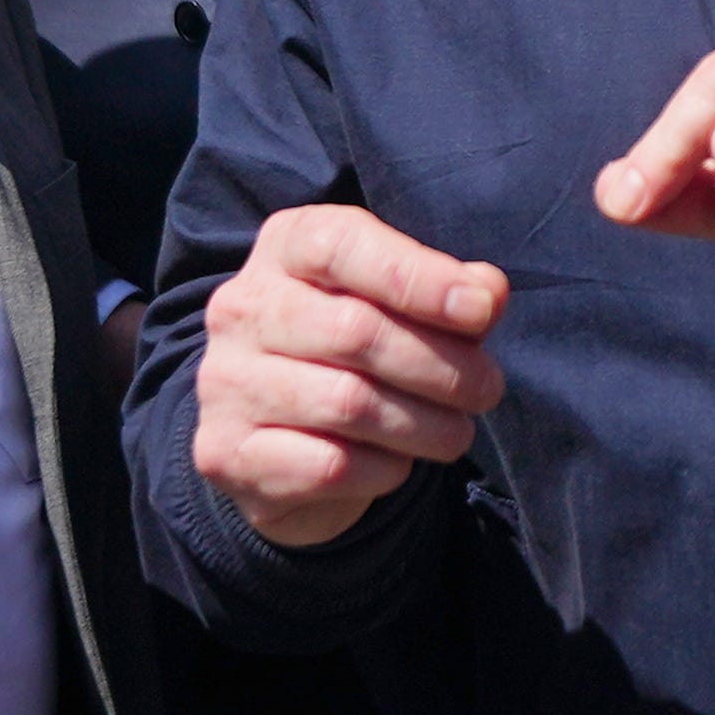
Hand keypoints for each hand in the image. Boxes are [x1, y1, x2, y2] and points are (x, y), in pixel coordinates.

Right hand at [189, 205, 507, 548]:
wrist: (283, 440)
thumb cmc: (356, 352)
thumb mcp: (405, 305)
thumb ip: (452, 292)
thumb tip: (488, 293)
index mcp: (285, 247)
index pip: (343, 246)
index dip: (419, 278)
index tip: (480, 311)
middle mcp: (242, 307)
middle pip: (355, 332)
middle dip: (442, 366)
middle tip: (487, 389)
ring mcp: (226, 381)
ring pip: (348, 404)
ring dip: (425, 425)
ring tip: (458, 432)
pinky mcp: (227, 452)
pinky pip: (329, 465)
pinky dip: (385, 468)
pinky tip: (400, 462)